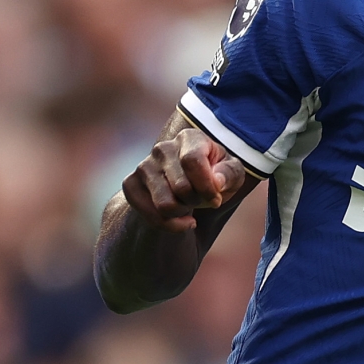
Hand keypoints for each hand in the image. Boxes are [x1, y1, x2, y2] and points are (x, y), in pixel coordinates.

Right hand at [116, 126, 246, 235]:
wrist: (188, 184)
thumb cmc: (215, 175)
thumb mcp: (232, 173)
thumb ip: (229, 174)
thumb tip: (217, 182)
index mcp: (189, 138)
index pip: (192, 161)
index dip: (206, 186)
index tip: (216, 199)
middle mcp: (163, 148)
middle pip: (181, 188)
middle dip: (197, 202)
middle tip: (201, 199)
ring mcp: (144, 166)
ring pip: (165, 205)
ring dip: (182, 212)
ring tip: (187, 204)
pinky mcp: (131, 184)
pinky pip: (149, 215)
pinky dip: (168, 224)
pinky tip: (176, 217)